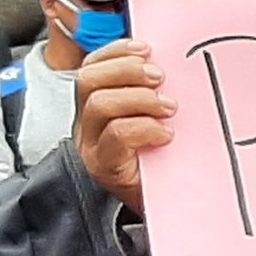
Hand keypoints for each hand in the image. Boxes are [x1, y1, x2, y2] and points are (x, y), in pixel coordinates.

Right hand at [76, 39, 173, 216]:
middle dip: (126, 71)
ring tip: (168, 108)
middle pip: (89, 80)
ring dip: (139, 98)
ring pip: (99, 104)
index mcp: (96, 105)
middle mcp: (87, 124)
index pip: (92, 66)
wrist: (165, 205)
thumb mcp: (154, 119)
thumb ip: (152, 93)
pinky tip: (165, 134)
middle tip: (160, 78)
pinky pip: (117, 135)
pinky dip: (145, 128)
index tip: (146, 49)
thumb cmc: (162, 160)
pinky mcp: (104, 166)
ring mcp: (92, 145)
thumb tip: (168, 63)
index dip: (116, 52)